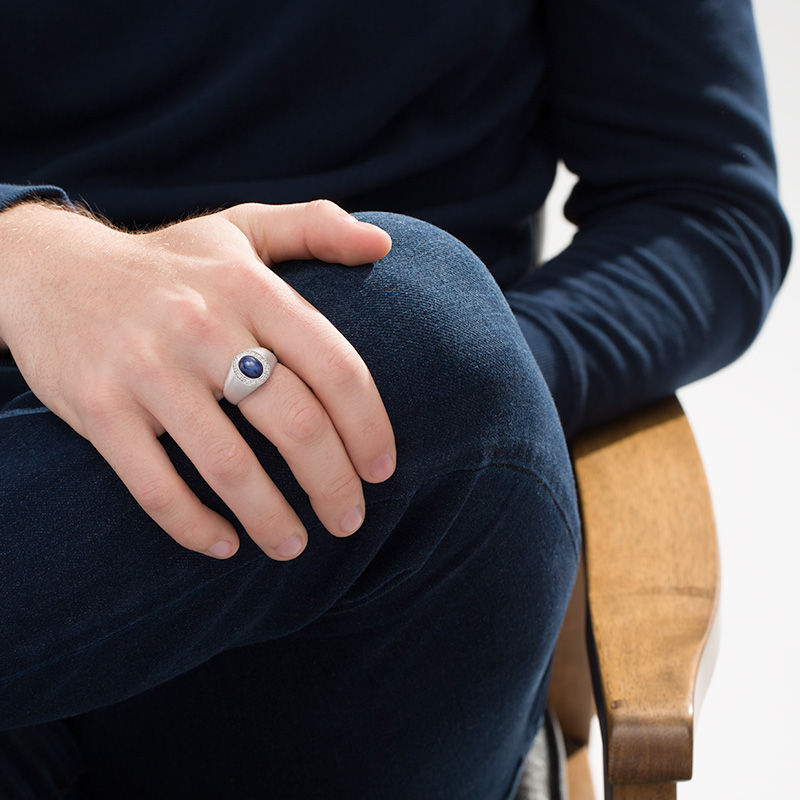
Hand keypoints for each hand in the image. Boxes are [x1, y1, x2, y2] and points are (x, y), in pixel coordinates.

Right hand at [0, 199, 394, 559]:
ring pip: (228, 466)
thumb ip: (315, 227)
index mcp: (249, 287)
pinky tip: (224, 545)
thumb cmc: (168, 262)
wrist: (48, 269)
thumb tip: (384, 247)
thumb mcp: (240, 228)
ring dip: (272, 520)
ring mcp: (146, 368)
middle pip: (294, 423)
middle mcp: (202, 325)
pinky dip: (195, 527)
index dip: (370, 428)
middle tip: (350, 519)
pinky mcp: (97, 407)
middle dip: (334, 485)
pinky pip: (155, 486)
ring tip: (294, 545)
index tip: (383, 469)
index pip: (335, 367)